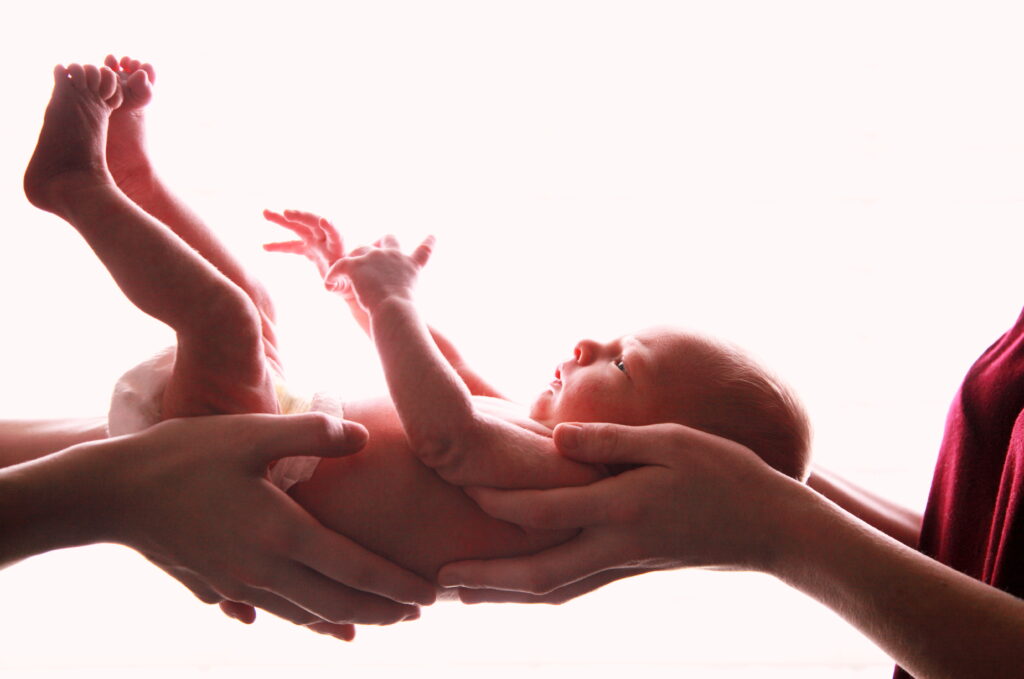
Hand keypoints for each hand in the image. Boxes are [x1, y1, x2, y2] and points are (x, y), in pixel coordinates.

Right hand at [94, 413, 435, 637]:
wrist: (113, 493)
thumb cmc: (186, 454)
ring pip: (309, 614)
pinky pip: (277, 612)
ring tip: (380, 620)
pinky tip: (320, 623)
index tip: (431, 595)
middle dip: (383, 611)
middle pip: (339, 602)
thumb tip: (363, 438)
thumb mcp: (252, 432)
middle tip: (419, 612)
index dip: (397, 585)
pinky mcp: (221, 586)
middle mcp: (267, 570)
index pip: (356, 569)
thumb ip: (313, 434)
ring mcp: (242, 585)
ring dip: (350, 619)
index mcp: (283, 533)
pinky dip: (309, 621)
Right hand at [263, 209, 348, 295]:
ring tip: (265, 213)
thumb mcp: (346, 285)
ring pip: (298, 228)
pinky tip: (264, 246)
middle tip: (286, 212)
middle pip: (313, 224)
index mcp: (339, 246)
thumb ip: (337, 284)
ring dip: (282, 220)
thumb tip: (328, 286)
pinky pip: (293, 245)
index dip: (330, 227)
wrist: (351, 281)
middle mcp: (326, 240)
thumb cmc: (351, 282)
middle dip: (300, 217)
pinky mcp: (309, 249)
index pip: (335, 234)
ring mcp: (316, 242)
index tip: (323, 220)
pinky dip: (280, 245)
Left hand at [327, 234, 434, 312]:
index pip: (424, 251)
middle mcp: (394, 256)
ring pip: (359, 250)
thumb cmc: (405, 312)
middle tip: (371, 256)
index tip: (432, 235)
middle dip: (380, 244)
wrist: (394, 308)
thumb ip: (407, 300)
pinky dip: (332, 276)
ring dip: (353, 261)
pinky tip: (329, 285)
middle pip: (389, 238)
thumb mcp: (412, 303)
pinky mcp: (356, 264)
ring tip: (344, 276)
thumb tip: (422, 328)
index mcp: (411, 266)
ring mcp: (374, 257)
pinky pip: (339, 265)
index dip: (428, 243)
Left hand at [438, 422, 796, 601]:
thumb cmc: (726, 473)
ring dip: (507, 593)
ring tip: (467, 595)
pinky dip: (542, 590)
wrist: (772, 527)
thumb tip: (553, 436)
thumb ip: (611, 440)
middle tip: (439, 581)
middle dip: (487, 576)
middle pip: (538, 571)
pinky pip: (577, 586)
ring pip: (554, 588)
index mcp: (622, 507)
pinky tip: (526, 585)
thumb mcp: (673, 441)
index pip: (543, 508)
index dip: (497, 501)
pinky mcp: (634, 568)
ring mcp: (625, 563)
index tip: (457, 491)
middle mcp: (616, 544)